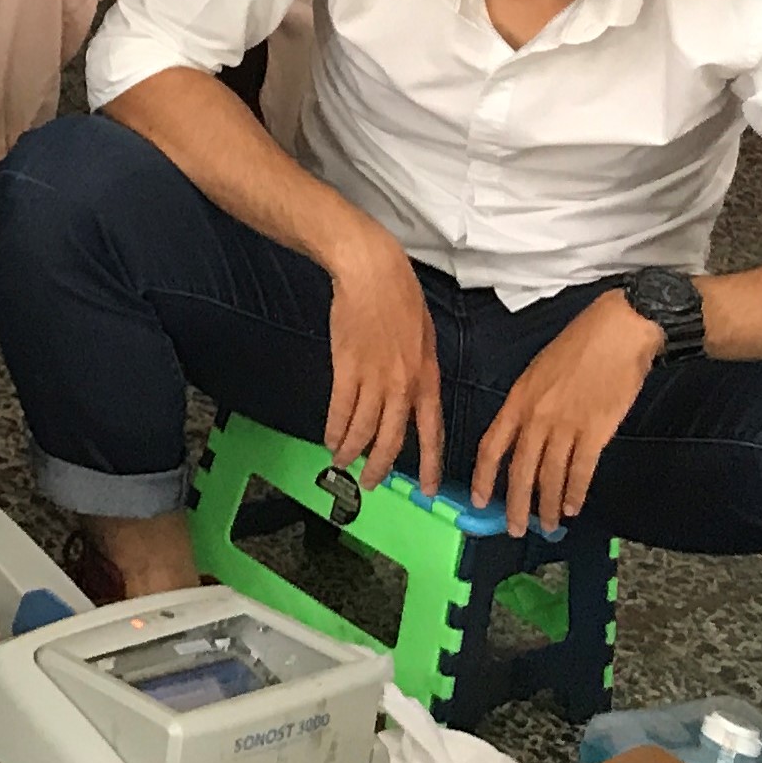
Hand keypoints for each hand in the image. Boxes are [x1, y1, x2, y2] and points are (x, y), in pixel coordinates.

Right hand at [322, 230, 442, 494]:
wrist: (372, 273)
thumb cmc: (401, 296)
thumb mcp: (426, 336)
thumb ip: (421, 370)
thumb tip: (416, 396)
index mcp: (427, 377)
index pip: (431, 431)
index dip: (430, 464)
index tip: (428, 489)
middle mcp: (402, 384)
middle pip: (392, 439)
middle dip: (381, 466)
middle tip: (371, 483)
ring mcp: (373, 377)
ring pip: (364, 428)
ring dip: (351, 450)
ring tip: (343, 463)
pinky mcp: (346, 366)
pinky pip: (340, 407)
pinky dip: (334, 427)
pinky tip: (330, 438)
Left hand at [469, 291, 660, 535]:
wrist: (616, 332)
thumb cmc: (579, 346)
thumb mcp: (538, 371)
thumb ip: (529, 405)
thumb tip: (525, 435)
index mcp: (518, 399)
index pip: (491, 446)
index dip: (484, 478)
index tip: (480, 501)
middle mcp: (537, 416)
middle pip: (519, 470)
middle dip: (515, 504)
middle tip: (515, 528)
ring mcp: (566, 425)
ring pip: (550, 476)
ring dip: (548, 506)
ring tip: (548, 525)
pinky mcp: (596, 431)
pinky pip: (581, 470)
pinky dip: (576, 492)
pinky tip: (574, 507)